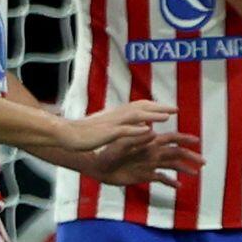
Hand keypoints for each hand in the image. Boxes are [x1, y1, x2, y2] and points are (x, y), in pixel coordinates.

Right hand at [57, 100, 176, 152]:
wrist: (65, 135)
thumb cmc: (83, 133)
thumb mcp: (104, 128)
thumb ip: (120, 126)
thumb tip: (136, 125)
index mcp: (115, 114)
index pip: (138, 106)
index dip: (155, 106)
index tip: (169, 108)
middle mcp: (115, 115)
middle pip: (141, 107)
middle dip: (159, 107)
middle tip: (175, 109)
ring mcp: (111, 123)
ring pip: (135, 116)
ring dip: (152, 115)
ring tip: (168, 116)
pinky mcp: (106, 133)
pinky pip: (124, 131)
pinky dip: (137, 130)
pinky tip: (148, 131)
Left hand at [91, 130, 201, 186]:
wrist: (98, 166)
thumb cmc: (108, 152)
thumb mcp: (121, 144)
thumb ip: (136, 137)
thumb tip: (153, 131)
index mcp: (150, 144)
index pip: (171, 139)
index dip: (184, 139)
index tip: (197, 141)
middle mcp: (153, 153)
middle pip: (176, 153)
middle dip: (190, 156)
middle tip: (204, 162)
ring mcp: (150, 164)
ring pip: (172, 165)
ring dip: (184, 168)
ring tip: (197, 173)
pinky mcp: (144, 175)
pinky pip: (161, 179)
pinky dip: (170, 182)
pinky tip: (179, 187)